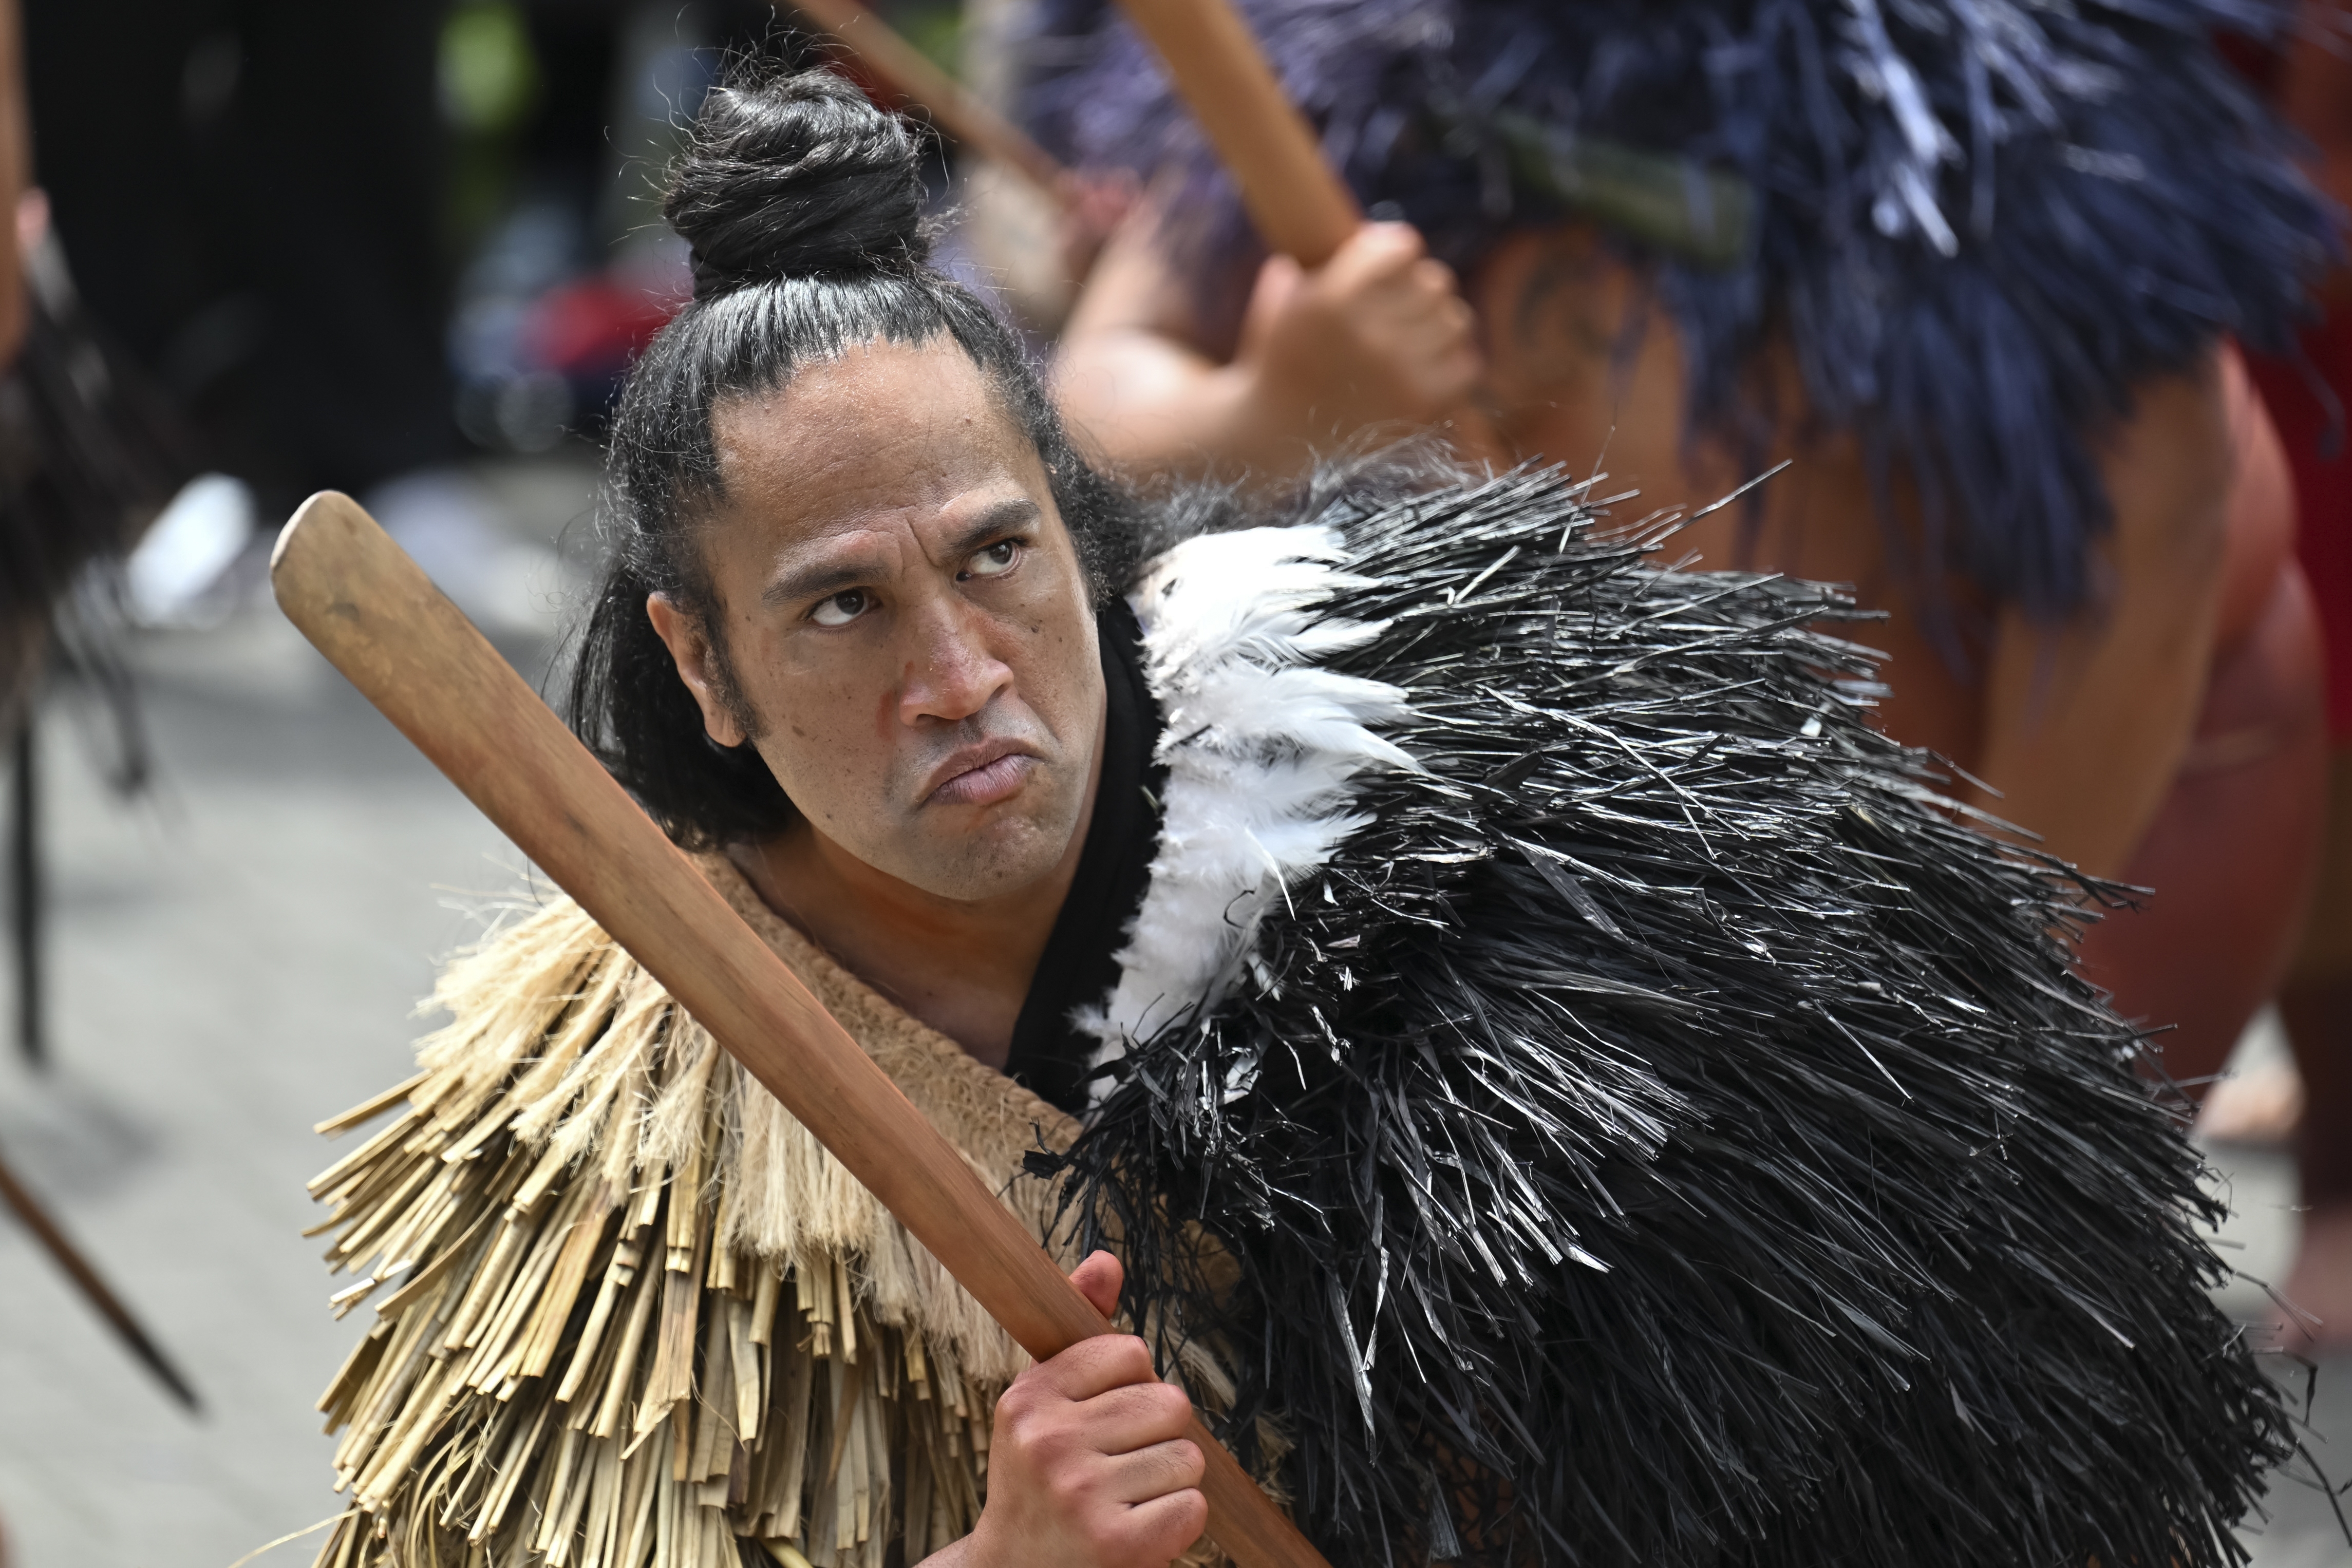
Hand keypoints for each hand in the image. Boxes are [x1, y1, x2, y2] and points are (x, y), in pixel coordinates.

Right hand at [923, 1251, 1207, 1567]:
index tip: (1106, 1421)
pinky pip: (1192, 1507)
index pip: (1130, 1352)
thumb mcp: (1043, 1404)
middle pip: (1168, 1403)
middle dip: (1159, 1435)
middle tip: (1121, 1467)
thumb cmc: (1038, 1483)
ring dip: (1172, 1481)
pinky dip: (1180, 1521)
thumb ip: (1080, 1334)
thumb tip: (1107, 1259)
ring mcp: (1082, 1495)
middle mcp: (1049, 1442)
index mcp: (1029, 1399)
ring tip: (1129, 1499)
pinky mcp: (1116, 1545)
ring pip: (1187, 1456)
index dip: (1134, 1386)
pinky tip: (1142, 1531)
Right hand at [1233, 221, 1483, 442]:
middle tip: (1397, 306)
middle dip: (1417, 289)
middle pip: (1435, 280)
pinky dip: (1451, 362)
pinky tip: (1424, 365)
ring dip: (1438, 323)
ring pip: (1456, 318)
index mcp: (1331, 298)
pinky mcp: (1420, 403)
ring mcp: (1398, 370)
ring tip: (1411, 337)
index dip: (1397, 251)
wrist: (1276, 436)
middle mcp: (1367, 331)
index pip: (1402, 245)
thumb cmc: (1279, 359)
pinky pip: (1466, 362)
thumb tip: (1372, 235)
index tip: (1388, 262)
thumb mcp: (1282, 299)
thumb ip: (1319, 260)